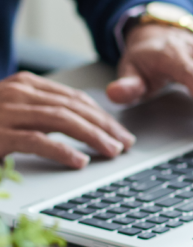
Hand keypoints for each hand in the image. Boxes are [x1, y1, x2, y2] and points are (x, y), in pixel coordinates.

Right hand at [0, 72, 135, 168]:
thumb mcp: (13, 112)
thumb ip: (43, 115)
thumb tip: (83, 129)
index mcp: (25, 85)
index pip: (74, 98)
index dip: (102, 116)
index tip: (120, 131)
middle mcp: (17, 93)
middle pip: (73, 107)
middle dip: (105, 126)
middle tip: (126, 143)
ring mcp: (6, 112)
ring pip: (62, 120)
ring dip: (93, 136)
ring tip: (112, 150)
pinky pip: (36, 141)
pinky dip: (62, 151)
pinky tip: (80, 161)